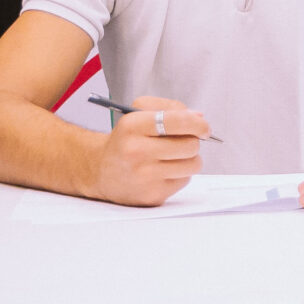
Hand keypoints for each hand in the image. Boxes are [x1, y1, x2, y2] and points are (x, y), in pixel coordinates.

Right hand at [91, 96, 206, 205]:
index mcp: (132, 126)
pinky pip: (184, 180)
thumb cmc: (126, 139)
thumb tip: (199, 117)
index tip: (203, 127)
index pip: (178, 121)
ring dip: (190, 159)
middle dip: (193, 141)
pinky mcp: (152, 195)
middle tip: (184, 141)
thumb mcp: (138, 112)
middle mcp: (136, 151)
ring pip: (193, 164)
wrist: (100, 170)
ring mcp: (144, 176)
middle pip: (190, 145)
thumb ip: (170, 108)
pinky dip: (180, 174)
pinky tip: (163, 171)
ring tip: (174, 156)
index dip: (198, 124)